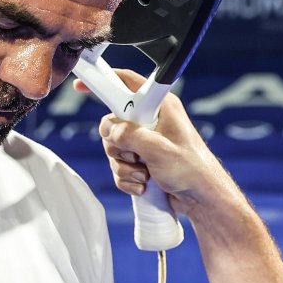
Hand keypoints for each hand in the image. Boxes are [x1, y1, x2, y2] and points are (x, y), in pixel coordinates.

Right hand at [96, 69, 239, 219]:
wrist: (201, 199)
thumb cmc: (192, 170)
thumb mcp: (159, 149)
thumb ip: (131, 135)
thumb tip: (110, 130)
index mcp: (160, 106)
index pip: (126, 84)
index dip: (104, 82)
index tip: (81, 86)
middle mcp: (150, 121)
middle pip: (112, 124)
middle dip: (118, 146)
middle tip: (135, 156)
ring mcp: (145, 142)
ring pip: (114, 148)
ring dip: (125, 167)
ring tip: (145, 175)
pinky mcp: (141, 161)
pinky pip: (120, 167)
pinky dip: (128, 179)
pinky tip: (144, 185)